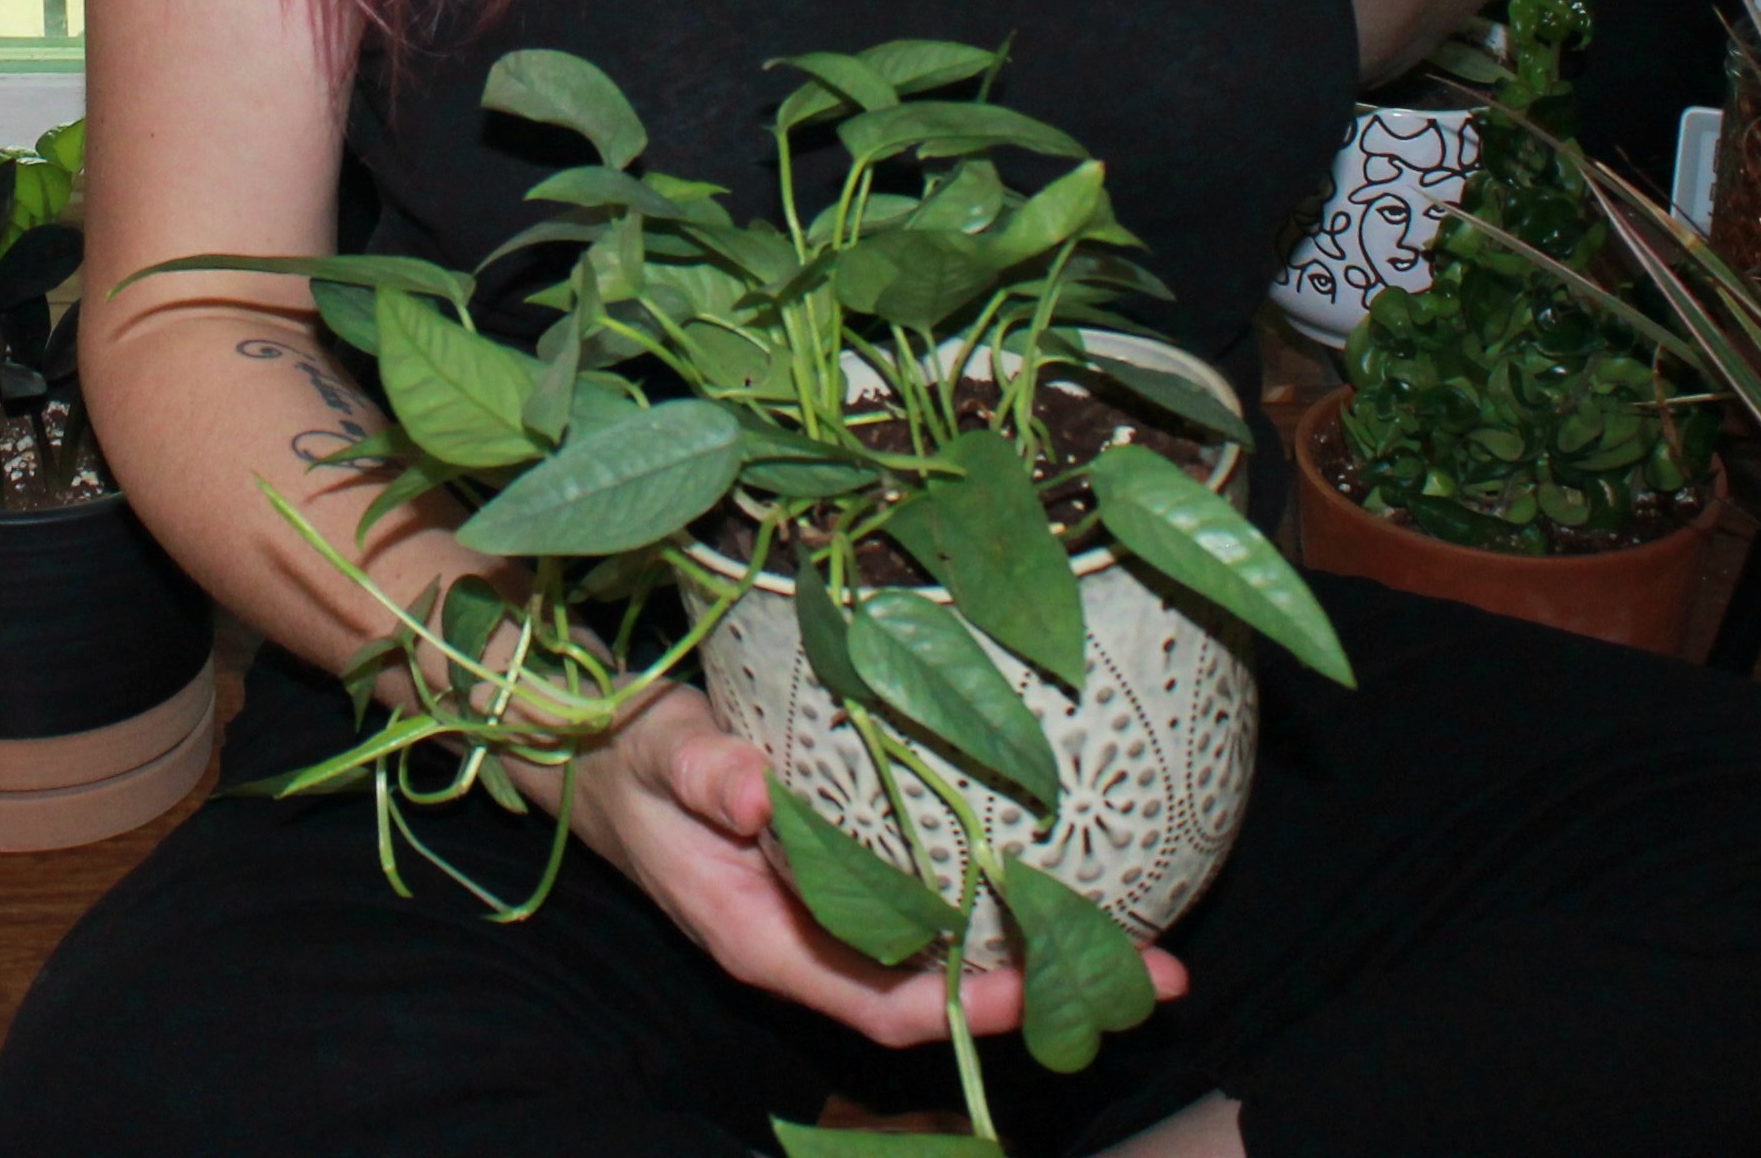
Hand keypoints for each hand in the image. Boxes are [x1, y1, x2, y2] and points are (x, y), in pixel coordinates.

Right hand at [542, 685, 1188, 1046]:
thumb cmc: (629, 763)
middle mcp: (817, 943)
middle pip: (945, 992)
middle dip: (1048, 988)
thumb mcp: (658, 759)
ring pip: (955, 956)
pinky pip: (943, 907)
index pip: (888, 999)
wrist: (599, 759)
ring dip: (1047, 950)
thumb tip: (754, 793)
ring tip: (1149, 937)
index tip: (1051, 983)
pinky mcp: (856, 872)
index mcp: (770, 941)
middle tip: (1162, 970)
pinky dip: (1009, 902)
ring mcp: (841, 913)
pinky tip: (1072, 874)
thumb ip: (702, 777)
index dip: (973, 1001)